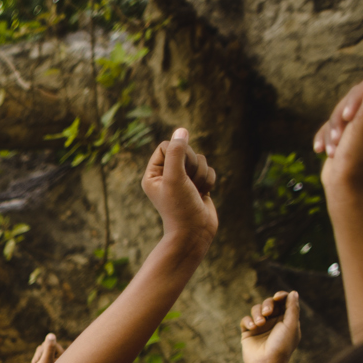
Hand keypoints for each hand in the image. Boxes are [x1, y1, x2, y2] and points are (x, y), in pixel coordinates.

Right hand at [24, 333, 62, 362]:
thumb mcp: (45, 362)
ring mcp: (55, 361)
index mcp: (66, 357)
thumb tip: (51, 334)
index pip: (52, 343)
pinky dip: (36, 360)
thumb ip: (48, 348)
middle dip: (40, 354)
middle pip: (47, 345)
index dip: (44, 351)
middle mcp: (62, 359)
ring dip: (37, 357)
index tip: (44, 362)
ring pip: (42, 349)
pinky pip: (40, 354)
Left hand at [141, 128, 218, 246]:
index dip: (179, 154)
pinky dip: (209, 181)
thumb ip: (177, 153)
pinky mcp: (198, 185)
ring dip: (201, 175)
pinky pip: (209, 170)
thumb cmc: (180, 208)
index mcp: (153, 174)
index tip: (179, 172)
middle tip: (188, 185)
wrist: (195, 233)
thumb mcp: (175, 178)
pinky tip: (203, 195)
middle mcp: (166, 176)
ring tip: (195, 192)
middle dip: (192, 166)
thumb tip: (182, 130)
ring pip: (200, 160)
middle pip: (186, 150)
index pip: (167, 145)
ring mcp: (183, 180)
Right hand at [239, 292, 302, 362]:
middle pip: (269, 303)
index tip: (278, 298)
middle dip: (268, 305)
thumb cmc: (282, 346)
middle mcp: (273, 321)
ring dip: (257, 313)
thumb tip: (293, 292)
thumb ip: (292, 308)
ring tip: (260, 324)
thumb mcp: (291, 325)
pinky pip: (245, 320)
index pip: (283, 302)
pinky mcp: (248, 332)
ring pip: (256, 309)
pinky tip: (253, 327)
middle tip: (268, 313)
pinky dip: (248, 321)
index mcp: (286, 319)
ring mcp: (260, 326)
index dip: (281, 296)